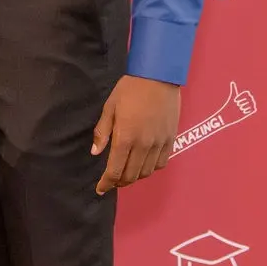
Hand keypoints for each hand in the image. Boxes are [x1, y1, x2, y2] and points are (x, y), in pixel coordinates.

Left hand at [91, 75, 180, 193]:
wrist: (158, 76)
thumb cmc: (130, 89)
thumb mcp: (110, 107)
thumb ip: (102, 132)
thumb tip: (95, 152)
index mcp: (125, 138)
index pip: (114, 171)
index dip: (106, 183)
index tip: (100, 189)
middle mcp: (143, 145)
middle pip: (131, 175)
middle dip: (119, 181)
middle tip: (112, 180)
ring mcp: (158, 143)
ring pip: (147, 172)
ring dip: (135, 176)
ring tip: (127, 172)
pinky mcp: (170, 139)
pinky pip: (161, 163)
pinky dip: (151, 168)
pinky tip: (145, 163)